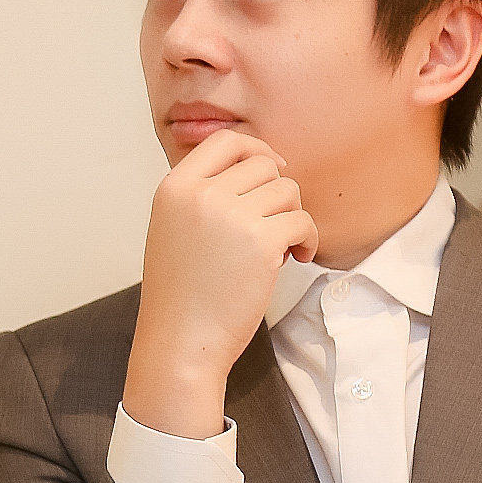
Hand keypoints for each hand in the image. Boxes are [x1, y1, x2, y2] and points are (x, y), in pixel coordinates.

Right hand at [125, 130, 317, 436]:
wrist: (180, 341)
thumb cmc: (181, 294)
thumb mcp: (174, 229)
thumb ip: (203, 195)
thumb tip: (261, 166)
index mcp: (174, 188)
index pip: (224, 141)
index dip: (255, 150)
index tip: (272, 171)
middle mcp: (200, 194)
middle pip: (263, 165)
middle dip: (277, 193)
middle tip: (274, 226)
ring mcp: (230, 215)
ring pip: (288, 191)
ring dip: (293, 217)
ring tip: (281, 248)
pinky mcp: (261, 241)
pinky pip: (303, 221)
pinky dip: (307, 240)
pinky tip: (297, 260)